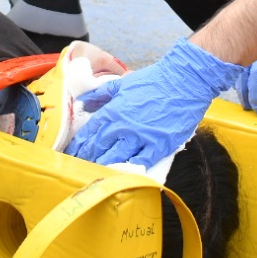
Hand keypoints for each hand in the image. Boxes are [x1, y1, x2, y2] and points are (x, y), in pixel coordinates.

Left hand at [64, 38, 242, 168]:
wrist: (185, 81)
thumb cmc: (154, 80)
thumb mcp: (123, 83)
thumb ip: (100, 94)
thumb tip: (82, 102)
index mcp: (113, 111)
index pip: (89, 133)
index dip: (79, 145)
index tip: (71, 153)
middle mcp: (122, 126)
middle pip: (98, 148)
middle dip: (86, 158)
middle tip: (77, 167)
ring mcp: (140, 137)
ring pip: (115, 158)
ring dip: (103, 166)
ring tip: (94, 174)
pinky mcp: (158, 146)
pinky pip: (140, 163)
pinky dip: (129, 169)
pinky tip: (121, 176)